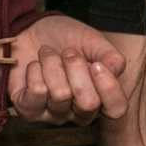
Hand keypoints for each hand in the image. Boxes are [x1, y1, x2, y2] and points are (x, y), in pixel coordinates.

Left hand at [0, 13, 125, 124]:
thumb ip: (111, 57)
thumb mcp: (93, 41)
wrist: (31, 30)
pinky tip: (34, 66)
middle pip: (88, 103)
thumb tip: (114, 71)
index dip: (109, 88)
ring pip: (60, 94)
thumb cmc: (65, 39)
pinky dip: (35, 70)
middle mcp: (79, 113)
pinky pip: (37, 92)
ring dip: (53, 64)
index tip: (96, 65)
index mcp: (101, 97)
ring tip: (49, 55)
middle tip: (68, 52)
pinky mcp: (29, 110)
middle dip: (77, 68)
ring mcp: (53, 115)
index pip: (116, 109)